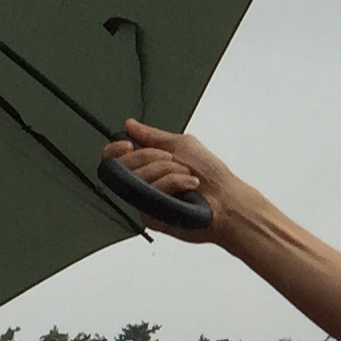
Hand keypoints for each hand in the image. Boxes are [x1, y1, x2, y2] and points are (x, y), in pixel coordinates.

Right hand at [103, 119, 241, 246]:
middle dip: (150, 156)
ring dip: (168, 170)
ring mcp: (145, 199)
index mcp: (147, 164)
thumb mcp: (181, 144)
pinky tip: (188, 188)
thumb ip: (152, 136)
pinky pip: (151, 192)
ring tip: (187, 175)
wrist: (226, 199)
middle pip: (122, 165)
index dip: (114, 149)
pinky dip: (173, 184)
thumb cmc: (211, 174)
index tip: (128, 144)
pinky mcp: (150, 215)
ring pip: (138, 177)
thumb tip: (130, 124)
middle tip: (173, 160)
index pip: (114, 157)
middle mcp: (143, 182)